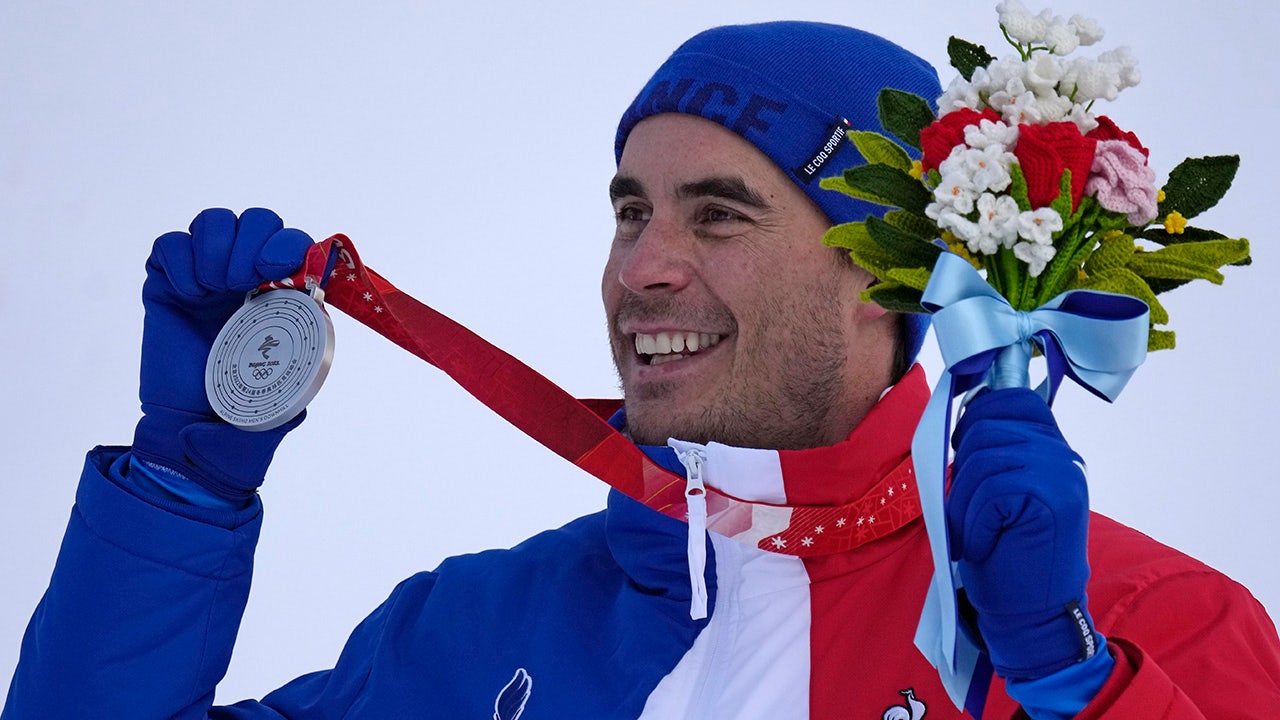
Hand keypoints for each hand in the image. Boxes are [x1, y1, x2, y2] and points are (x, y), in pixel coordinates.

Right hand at [131, 208, 314, 501]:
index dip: (287, 244)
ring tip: (214, 289)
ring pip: (215, 221)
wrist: (188, 426)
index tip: (278, 271)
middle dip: (253, 243)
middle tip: (242, 281)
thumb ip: (305, 361)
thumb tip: (319, 338)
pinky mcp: (165, 280)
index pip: (290, 240)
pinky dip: (181, 263)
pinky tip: (188, 296)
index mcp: (279, 289)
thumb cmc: (240, 405)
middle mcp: (244, 273)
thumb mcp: (286, 385)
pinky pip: (170, 244)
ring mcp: (204, 273)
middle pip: (256, 220)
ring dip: (217, 249)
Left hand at [947, 388, 1101, 679]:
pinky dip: (975, 524)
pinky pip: (990, 490)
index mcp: (1052, 449)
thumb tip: (961, 413)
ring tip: (976, 535)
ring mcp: (1062, 474)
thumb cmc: (1005, 556)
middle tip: (970, 517)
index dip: (976, 416)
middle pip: (984, 427)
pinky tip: (986, 546)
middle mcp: (1064, 455)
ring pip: (982, 459)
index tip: (962, 452)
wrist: (1033, 614)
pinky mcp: (1053, 497)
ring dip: (964, 504)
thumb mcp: (997, 495)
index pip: (1012, 398)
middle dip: (961, 473)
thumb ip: (993, 454)